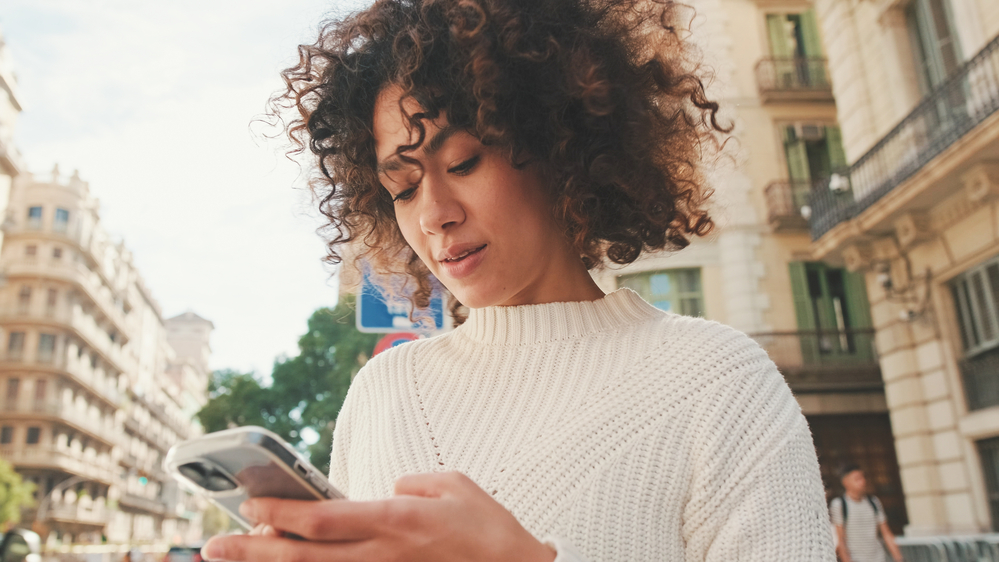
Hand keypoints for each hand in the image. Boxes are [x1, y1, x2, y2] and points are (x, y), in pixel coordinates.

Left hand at [202, 471, 556, 561]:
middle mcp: (383, 554)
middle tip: (213, 546)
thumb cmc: (490, 529)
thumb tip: (388, 489)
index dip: (281, 513)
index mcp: (396, 519)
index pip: (324, 518)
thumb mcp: (454, 484)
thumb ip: (414, 482)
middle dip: (255, 550)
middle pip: (305, 556)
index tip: (250, 505)